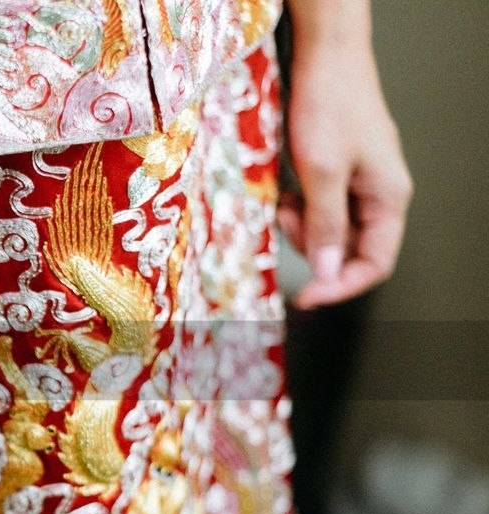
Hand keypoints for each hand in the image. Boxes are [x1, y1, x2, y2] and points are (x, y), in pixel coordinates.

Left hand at [282, 1, 412, 308]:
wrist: (324, 55)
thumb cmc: (330, 103)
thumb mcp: (322, 171)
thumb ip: (326, 224)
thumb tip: (328, 272)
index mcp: (388, 197)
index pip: (374, 263)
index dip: (341, 285)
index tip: (306, 297)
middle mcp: (377, 194)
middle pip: (348, 249)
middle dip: (314, 246)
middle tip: (289, 224)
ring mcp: (356, 182)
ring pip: (328, 229)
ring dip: (302, 226)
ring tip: (286, 200)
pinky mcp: (334, 171)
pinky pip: (317, 206)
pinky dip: (297, 206)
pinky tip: (285, 190)